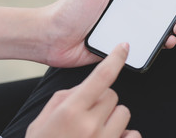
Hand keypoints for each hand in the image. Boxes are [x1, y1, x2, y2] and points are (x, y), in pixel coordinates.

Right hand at [26, 43, 140, 137]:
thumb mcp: (43, 119)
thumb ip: (66, 98)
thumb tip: (84, 89)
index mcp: (71, 111)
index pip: (100, 77)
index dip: (115, 59)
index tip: (124, 47)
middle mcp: (91, 125)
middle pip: (112, 95)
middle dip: (102, 99)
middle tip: (88, 113)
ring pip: (123, 113)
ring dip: (113, 117)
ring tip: (96, 130)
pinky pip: (133, 135)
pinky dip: (124, 135)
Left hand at [43, 0, 175, 67]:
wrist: (51, 37)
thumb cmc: (69, 7)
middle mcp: (127, 12)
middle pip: (163, 10)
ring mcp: (126, 29)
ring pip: (158, 29)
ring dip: (174, 28)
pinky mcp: (121, 47)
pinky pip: (145, 45)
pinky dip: (160, 43)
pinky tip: (167, 42)